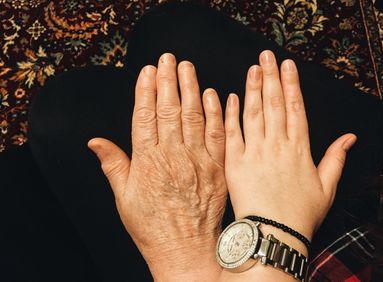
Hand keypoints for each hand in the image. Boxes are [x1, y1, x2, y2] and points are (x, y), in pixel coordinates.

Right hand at [88, 53, 226, 280]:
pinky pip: (218, 135)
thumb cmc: (153, 227)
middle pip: (170, 110)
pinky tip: (214, 95)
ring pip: (194, 117)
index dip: (145, 91)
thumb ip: (113, 165)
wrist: (185, 251)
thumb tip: (96, 141)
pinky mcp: (218, 168)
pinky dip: (216, 113)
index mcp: (148, 162)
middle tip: (168, 59)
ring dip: (191, 89)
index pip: (145, 117)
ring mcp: (198, 161)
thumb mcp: (124, 199)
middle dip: (168, 81)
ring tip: (187, 68)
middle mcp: (173, 157)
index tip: (147, 71)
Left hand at [224, 50, 355, 251]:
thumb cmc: (298, 214)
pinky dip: (231, 115)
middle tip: (266, 56)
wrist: (273, 233)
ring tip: (253, 69)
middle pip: (275, 104)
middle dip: (271, 77)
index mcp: (298, 149)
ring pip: (254, 113)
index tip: (287, 66)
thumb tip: (350, 138)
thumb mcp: (326, 187)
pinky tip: (230, 97)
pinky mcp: (235, 163)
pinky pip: (232, 134)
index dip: (291, 84)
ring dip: (253, 89)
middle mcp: (277, 146)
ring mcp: (255, 153)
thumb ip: (337, 159)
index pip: (295, 108)